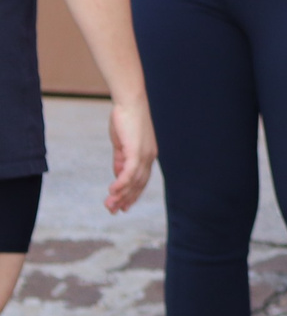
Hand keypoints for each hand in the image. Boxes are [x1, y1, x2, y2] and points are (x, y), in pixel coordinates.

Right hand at [102, 93, 154, 213]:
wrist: (129, 104)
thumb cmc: (125, 121)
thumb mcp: (122, 145)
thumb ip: (121, 161)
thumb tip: (118, 176)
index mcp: (147, 156)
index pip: (141, 180)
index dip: (132, 195)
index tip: (123, 207)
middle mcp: (149, 157)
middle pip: (139, 184)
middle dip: (126, 199)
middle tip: (113, 211)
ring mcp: (144, 154)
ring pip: (134, 181)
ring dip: (120, 195)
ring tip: (109, 206)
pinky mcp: (136, 150)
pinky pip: (129, 172)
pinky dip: (121, 183)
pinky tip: (111, 192)